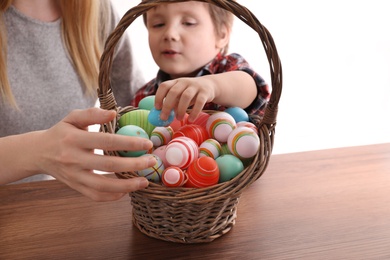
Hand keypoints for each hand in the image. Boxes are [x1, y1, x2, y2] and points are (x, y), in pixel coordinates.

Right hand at [35, 108, 155, 200]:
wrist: (38, 153)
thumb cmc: (61, 132)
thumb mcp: (72, 118)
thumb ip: (92, 114)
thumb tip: (113, 113)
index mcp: (74, 139)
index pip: (106, 141)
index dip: (129, 143)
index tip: (147, 143)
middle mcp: (73, 159)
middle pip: (108, 165)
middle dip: (133, 165)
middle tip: (151, 161)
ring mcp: (74, 176)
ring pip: (103, 186)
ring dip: (127, 186)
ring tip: (145, 182)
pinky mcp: (75, 187)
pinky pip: (95, 196)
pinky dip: (112, 196)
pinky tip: (127, 191)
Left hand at [154, 77, 215, 122]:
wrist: (209, 85)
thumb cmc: (190, 93)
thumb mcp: (180, 95)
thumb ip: (173, 104)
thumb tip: (164, 119)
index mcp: (175, 82)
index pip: (164, 86)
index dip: (159, 96)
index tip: (157, 108)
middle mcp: (184, 82)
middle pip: (174, 92)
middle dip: (167, 106)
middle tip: (164, 118)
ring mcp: (195, 86)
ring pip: (186, 96)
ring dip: (180, 109)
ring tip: (178, 119)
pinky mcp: (205, 92)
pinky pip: (199, 102)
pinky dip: (194, 112)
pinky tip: (191, 119)